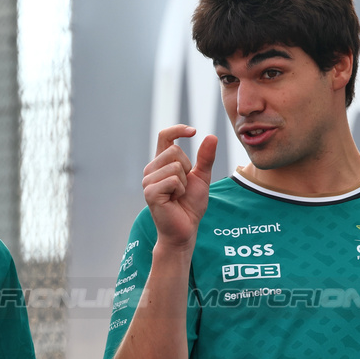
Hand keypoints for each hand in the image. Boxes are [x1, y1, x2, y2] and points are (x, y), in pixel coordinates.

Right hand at [143, 125, 217, 247]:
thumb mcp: (201, 178)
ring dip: (184, 182)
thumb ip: (205, 158)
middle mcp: (151, 169)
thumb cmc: (190, 205)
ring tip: (178, 195)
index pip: (165, 136)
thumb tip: (211, 136)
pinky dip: (180, 190)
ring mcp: (148, 181)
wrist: (185, 229)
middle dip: (187, 168)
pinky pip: (173, 180)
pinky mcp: (150, 192)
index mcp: (161, 163)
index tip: (193, 131)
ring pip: (175, 165)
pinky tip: (174, 201)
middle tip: (183, 187)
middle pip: (175, 150)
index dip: (178, 129)